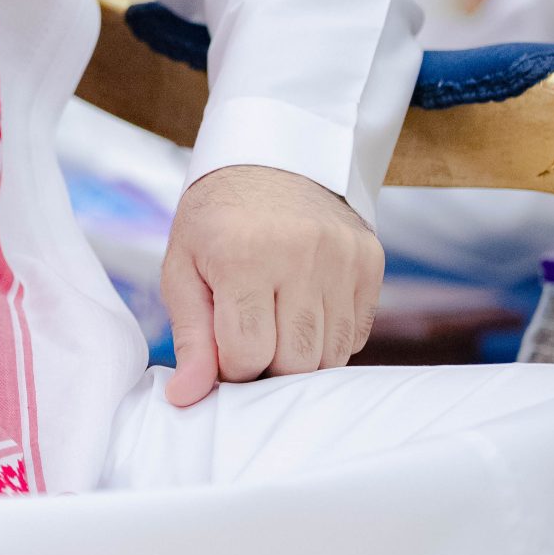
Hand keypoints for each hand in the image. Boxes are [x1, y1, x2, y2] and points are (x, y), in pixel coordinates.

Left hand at [160, 164, 382, 407]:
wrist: (271, 156)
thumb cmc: (217, 219)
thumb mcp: (183, 268)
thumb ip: (191, 337)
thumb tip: (185, 398)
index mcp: (243, 254)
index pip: (246, 355)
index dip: (230, 366)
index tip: (222, 347)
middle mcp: (300, 254)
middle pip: (294, 362)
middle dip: (267, 367)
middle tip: (250, 339)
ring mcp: (342, 257)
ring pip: (331, 355)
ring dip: (301, 357)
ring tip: (276, 325)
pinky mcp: (370, 260)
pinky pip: (356, 333)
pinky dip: (330, 337)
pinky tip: (304, 309)